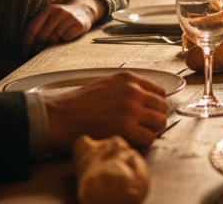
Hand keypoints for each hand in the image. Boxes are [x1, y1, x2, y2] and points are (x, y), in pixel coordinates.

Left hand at [22, 0, 102, 53]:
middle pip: (42, 35)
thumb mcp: (50, 16)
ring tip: (54, 42)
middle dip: (38, 46)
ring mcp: (69, 17)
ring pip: (54, 38)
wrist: (84, 10)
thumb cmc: (61, 18)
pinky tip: (65, 38)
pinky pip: (66, 38)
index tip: (25, 52)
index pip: (32, 28)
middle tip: (39, 51)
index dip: (27, 42)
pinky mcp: (79, 24)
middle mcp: (58, 11)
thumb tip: (27, 47)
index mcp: (47, 9)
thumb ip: (39, 26)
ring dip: (52, 44)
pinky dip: (64, 41)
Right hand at [44, 72, 167, 151]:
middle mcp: (133, 92)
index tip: (149, 113)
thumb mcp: (105, 85)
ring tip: (136, 135)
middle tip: (143, 127)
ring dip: (150, 131)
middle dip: (155, 119)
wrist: (59, 117)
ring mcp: (131, 110)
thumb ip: (126, 89)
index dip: (155, 105)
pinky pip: (149, 138)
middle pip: (162, 107)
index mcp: (128, 80)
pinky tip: (130, 142)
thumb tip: (143, 100)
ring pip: (159, 123)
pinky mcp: (126, 128)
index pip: (159, 92)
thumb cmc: (77, 104)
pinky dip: (142, 143)